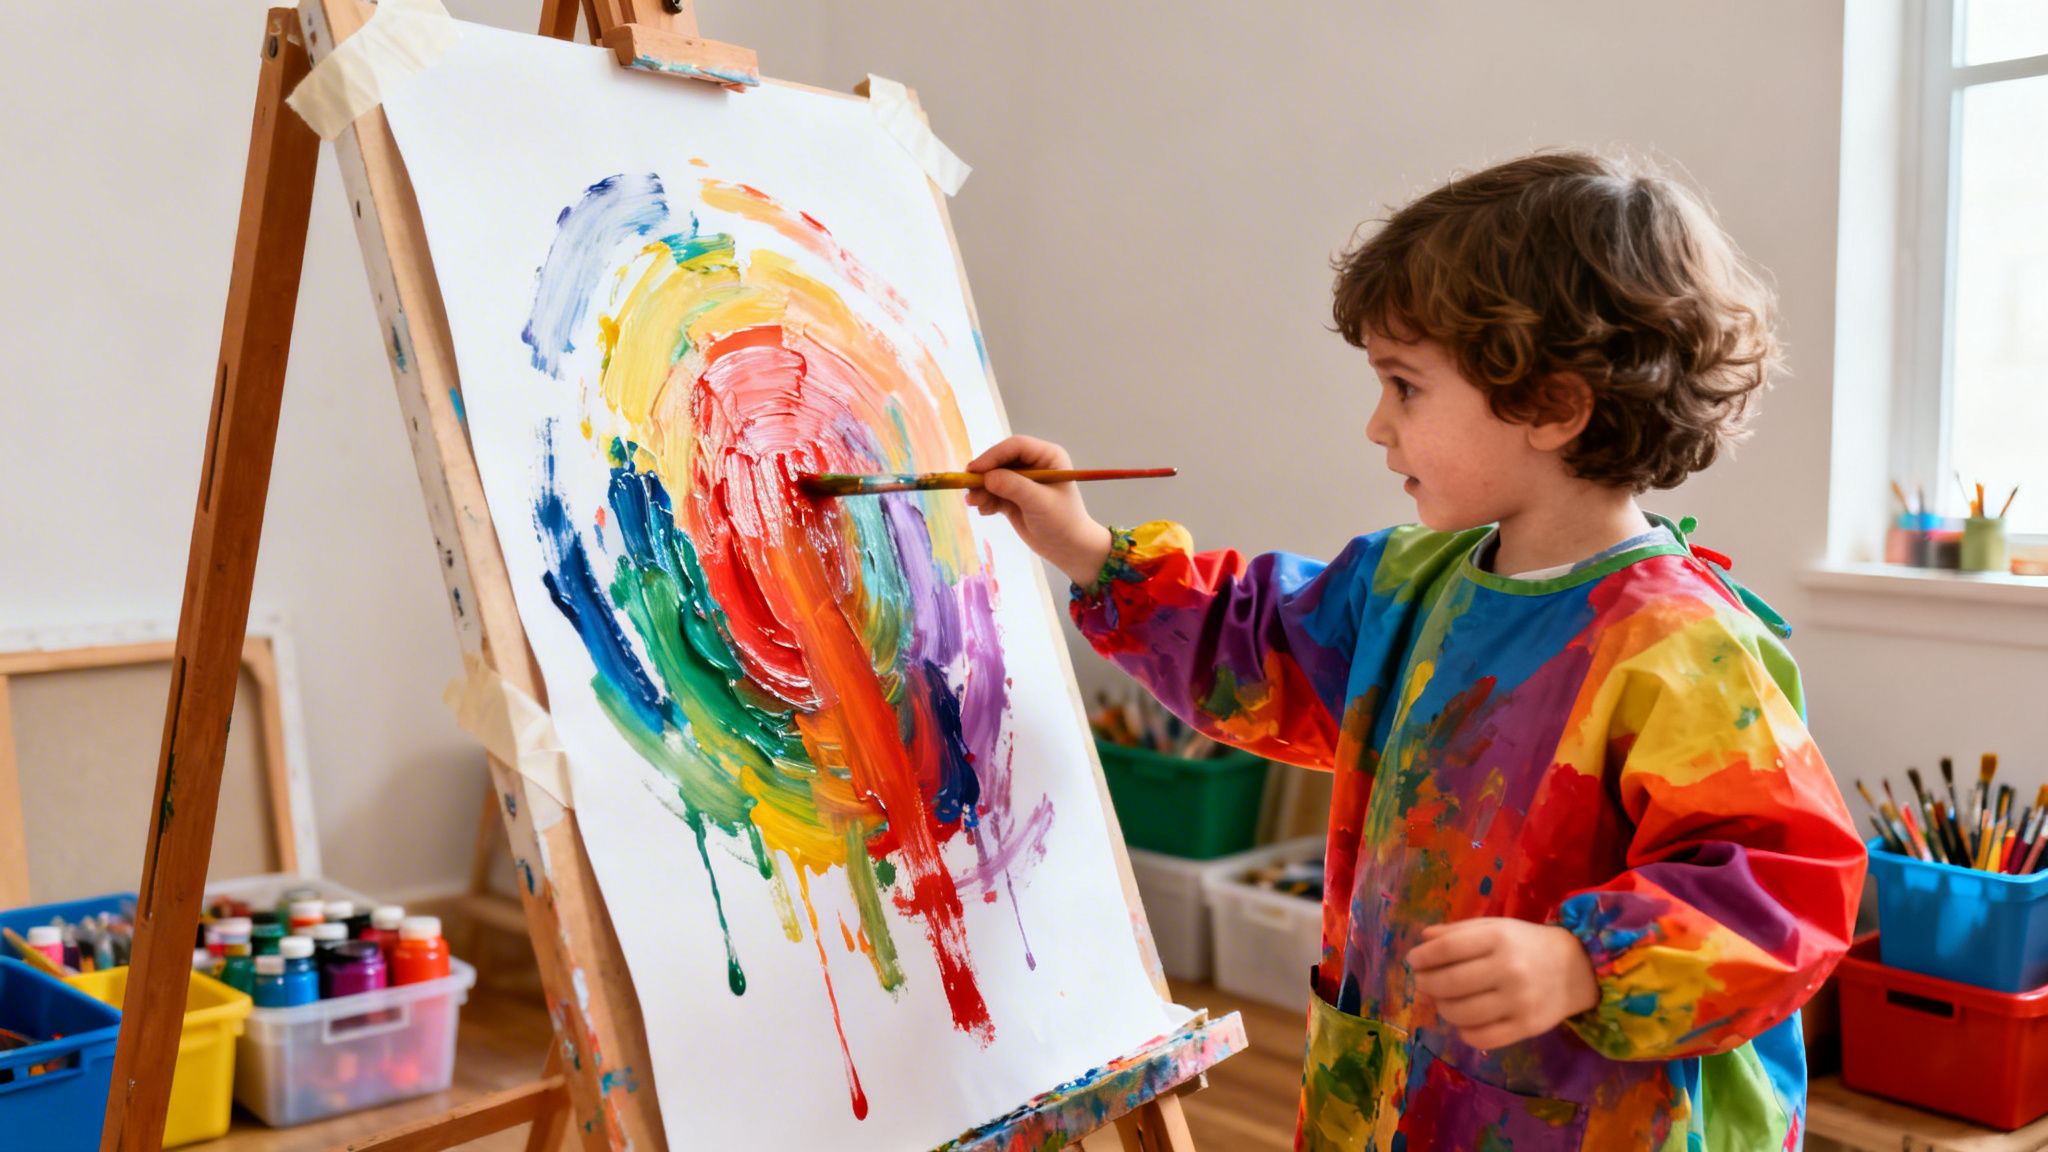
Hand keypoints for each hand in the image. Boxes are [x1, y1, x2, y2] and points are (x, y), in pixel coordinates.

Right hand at [964, 435, 1112, 585]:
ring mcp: (1022, 481)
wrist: (1069, 549)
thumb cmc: (1062, 522)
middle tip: (969, 490)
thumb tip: (987, 477)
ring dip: (981, 490)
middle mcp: (1034, 464)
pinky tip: (986, 511)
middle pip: (1000, 460)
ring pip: (993, 477)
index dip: (993, 455)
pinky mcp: (1013, 496)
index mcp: (1047, 456)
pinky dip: (986, 500)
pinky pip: (993, 492)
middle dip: (984, 475)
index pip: (1016, 446)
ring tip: (976, 504)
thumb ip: (1014, 487)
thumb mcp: (1040, 503)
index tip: (975, 470)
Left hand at [1406, 919, 1600, 1050]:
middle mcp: (1509, 969)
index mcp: (1499, 938)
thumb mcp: (1495, 927)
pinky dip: (1464, 1031)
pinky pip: (1481, 1038)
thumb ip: (1458, 932)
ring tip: (1444, 1000)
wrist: (1578, 969)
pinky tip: (1464, 1021)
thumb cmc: (1526, 944)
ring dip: (1443, 1008)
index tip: (1414, 961)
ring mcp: (1519, 1001)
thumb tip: (1423, 941)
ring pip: (1460, 1013)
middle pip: (1449, 983)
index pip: (1447, 949)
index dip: (1423, 957)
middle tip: (1423, 982)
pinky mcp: (1526, 1028)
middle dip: (1427, 984)